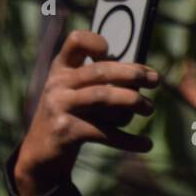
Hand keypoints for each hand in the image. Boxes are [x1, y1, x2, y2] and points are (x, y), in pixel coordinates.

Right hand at [14, 30, 158, 195]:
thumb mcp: (76, 95)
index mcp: (61, 69)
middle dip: (132, 73)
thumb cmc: (69, 118)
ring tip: (149, 108)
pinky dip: (129, 139)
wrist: (40, 154)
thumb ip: (100, 83)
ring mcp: (59, 106)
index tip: (110, 51)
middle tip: (155, 80)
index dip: (94, 41)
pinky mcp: (65, 131)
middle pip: (100, 70)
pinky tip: (146, 143)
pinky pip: (104, 132)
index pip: (75, 41)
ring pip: (103, 97)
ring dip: (133, 101)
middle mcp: (57, 84)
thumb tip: (143, 79)